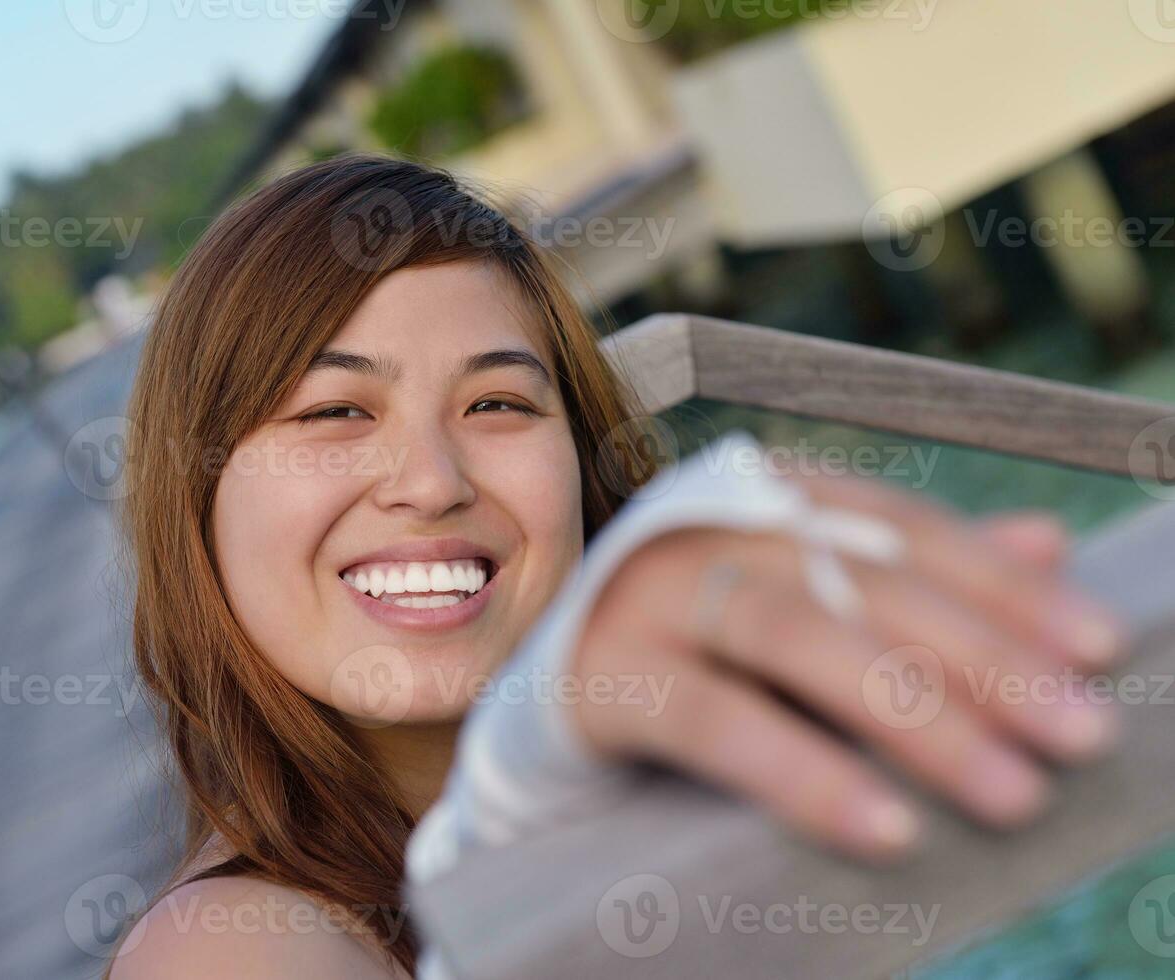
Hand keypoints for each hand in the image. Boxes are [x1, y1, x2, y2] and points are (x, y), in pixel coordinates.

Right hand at [569, 469, 1130, 861]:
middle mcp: (708, 526)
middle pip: (863, 581)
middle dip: (981, 660)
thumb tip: (1049, 539)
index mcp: (767, 496)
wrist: (550, 694)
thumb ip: (913, 574)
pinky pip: (712, 720)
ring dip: (911, 714)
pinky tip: (882, 826)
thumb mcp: (809, 600)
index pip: (903, 530)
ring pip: (795, 634)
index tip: (1099, 647)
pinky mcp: (604, 675)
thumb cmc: (703, 644)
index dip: (1003, 585)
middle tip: (1077, 737)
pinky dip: (799, 770)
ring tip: (1005, 792)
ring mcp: (650, 592)